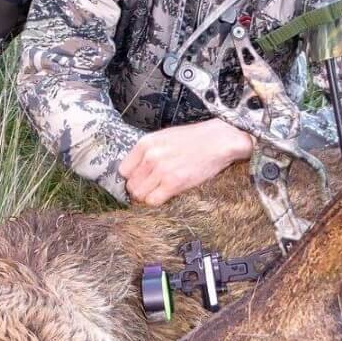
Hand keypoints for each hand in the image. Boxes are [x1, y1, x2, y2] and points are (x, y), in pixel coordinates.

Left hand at [118, 119, 253, 205]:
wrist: (218, 140)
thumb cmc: (194, 139)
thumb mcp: (164, 137)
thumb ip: (147, 152)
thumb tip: (136, 170)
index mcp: (145, 143)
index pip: (123, 170)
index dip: (131, 179)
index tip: (139, 182)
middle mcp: (150, 156)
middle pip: (130, 185)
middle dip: (139, 190)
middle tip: (151, 190)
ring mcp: (161, 170)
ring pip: (139, 195)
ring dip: (147, 198)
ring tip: (159, 193)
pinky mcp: (174, 183)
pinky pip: (153, 201)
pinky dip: (156, 202)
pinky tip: (166, 196)